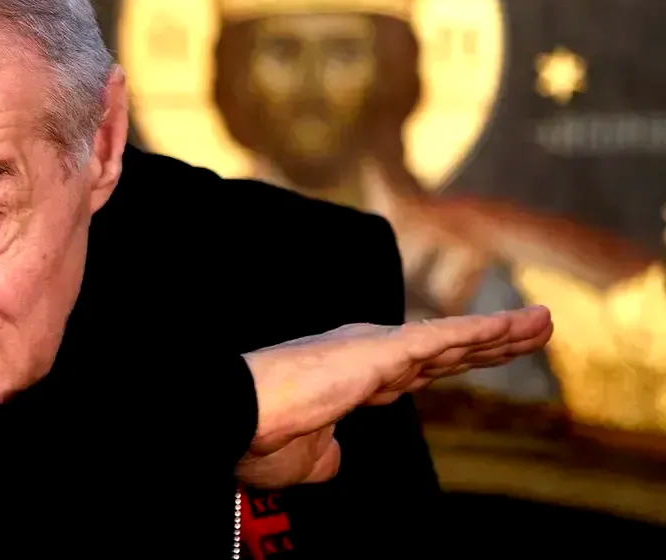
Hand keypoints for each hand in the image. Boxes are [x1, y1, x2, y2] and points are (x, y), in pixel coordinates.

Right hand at [237, 306, 551, 485]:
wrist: (238, 414)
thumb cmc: (260, 435)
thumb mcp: (305, 459)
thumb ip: (327, 456)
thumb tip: (336, 457)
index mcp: (350, 379)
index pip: (417, 370)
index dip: (454, 362)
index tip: (483, 355)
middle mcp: (366, 355)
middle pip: (446, 350)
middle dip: (490, 341)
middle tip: (533, 329)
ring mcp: (375, 348)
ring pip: (454, 339)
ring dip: (502, 332)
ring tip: (544, 322)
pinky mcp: (382, 349)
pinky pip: (445, 338)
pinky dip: (483, 330)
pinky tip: (516, 327)